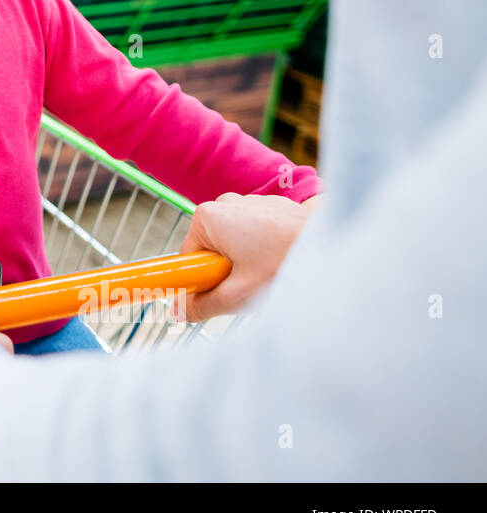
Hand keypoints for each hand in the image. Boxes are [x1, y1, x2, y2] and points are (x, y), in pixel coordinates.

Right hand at [176, 193, 313, 322]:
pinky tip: (284, 259)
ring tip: (272, 273)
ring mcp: (249, 201)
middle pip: (211, 250)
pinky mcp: (271, 206)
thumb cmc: (285, 265)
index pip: (188, 258)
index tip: (224, 291)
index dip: (202, 280)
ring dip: (247, 262)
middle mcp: (224, 202)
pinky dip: (264, 250)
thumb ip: (201, 305)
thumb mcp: (237, 295)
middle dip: (227, 272)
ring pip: (234, 244)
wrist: (336, 243)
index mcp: (207, 217)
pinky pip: (255, 234)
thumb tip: (177, 311)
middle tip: (251, 285)